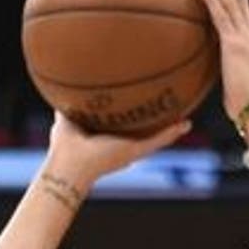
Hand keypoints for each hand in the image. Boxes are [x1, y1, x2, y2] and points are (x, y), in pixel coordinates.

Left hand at [46, 112, 190, 190]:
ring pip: (157, 139)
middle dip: (158, 126)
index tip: (145, 110)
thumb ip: (69, 103)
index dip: (136, 120)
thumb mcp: (67, 117)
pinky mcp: (136, 151)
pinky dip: (172, 133)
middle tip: (171, 115)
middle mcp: (125, 147)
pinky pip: (158, 140)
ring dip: (172, 130)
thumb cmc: (65, 146)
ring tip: (185, 120)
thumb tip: (63, 86)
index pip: (126, 129)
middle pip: (146, 134)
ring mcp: (133, 150)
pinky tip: (184, 124)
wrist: (71, 162)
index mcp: (110, 141)